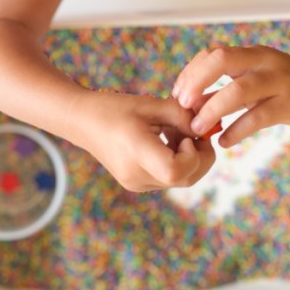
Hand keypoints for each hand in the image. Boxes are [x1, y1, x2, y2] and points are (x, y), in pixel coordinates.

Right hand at [69, 91, 215, 191]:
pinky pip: (168, 178)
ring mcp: (136, 184)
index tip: (188, 136)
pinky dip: (177, 162)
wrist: (83, 122)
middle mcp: (136, 175)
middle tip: (194, 131)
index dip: (192, 156)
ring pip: (180, 180)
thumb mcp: (151, 104)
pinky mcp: (138, 184)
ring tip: (176, 133)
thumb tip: (206, 128)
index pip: (175, 171)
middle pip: (185, 179)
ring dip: (189, 158)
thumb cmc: (115, 108)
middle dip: (199, 156)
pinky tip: (167, 141)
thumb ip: (182, 116)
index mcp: (136, 152)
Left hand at [171, 46, 289, 146]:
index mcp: (250, 53)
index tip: (178, 96)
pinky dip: (236, 131)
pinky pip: (257, 117)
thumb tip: (188, 105)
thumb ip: (222, 90)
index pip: (211, 54)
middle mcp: (263, 61)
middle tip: (183, 107)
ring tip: (198, 128)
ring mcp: (279, 81)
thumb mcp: (251, 80)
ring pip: (238, 90)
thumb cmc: (281, 84)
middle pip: (221, 60)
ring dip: (212, 109)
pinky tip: (225, 142)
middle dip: (196, 82)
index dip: (190, 74)